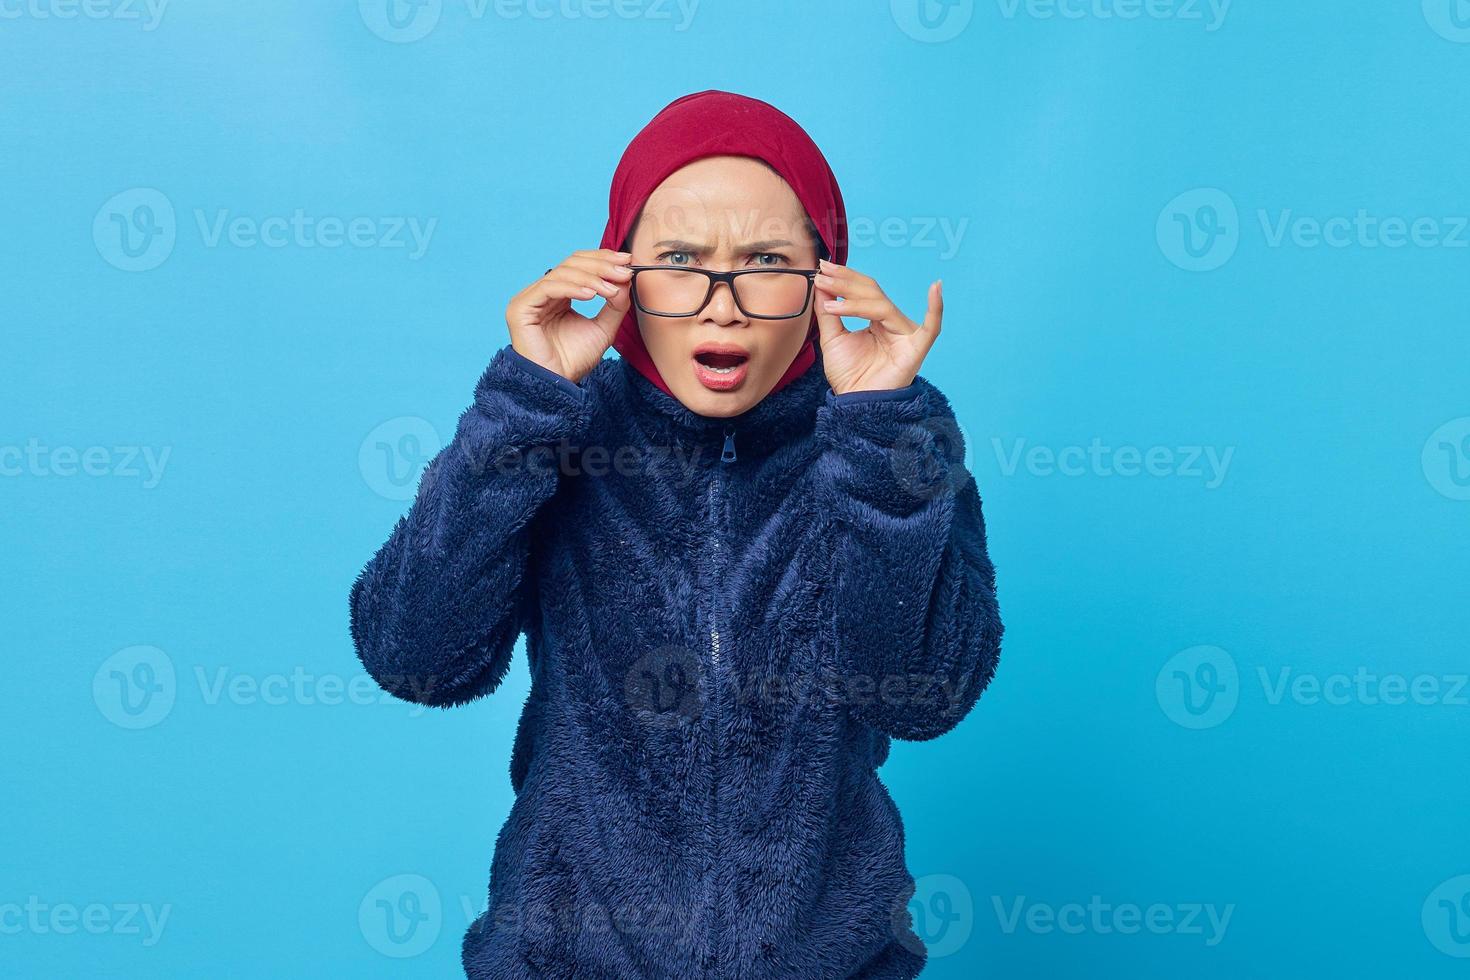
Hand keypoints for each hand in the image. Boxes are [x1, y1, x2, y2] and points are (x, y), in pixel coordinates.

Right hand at [506, 248, 634, 383]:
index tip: (627, 261)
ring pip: (562, 272)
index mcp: (559, 294)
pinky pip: (548, 287)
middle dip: (600, 265)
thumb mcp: (603, 328)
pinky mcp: (521, 307)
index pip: (580, 265)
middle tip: (623, 270)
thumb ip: (615, 305)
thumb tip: (626, 279)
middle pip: (571, 263)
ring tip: (611, 289)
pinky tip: (591, 295)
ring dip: (591, 278)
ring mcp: (530, 298)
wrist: (557, 385)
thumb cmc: (574, 360)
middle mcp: (542, 292)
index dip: (603, 259)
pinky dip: (572, 287)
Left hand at [812, 258, 942, 394]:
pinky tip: (936, 288)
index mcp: (876, 319)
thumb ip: (828, 313)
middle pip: (873, 293)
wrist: (856, 405)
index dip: (845, 277)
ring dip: (854, 298)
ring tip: (829, 294)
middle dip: (846, 281)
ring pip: (883, 307)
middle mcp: (893, 323)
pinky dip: (936, 309)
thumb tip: (822, 284)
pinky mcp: (916, 349)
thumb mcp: (832, 339)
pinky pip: (931, 328)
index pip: (863, 291)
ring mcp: (905, 334)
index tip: (823, 267)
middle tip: (823, 273)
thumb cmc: (850, 375)